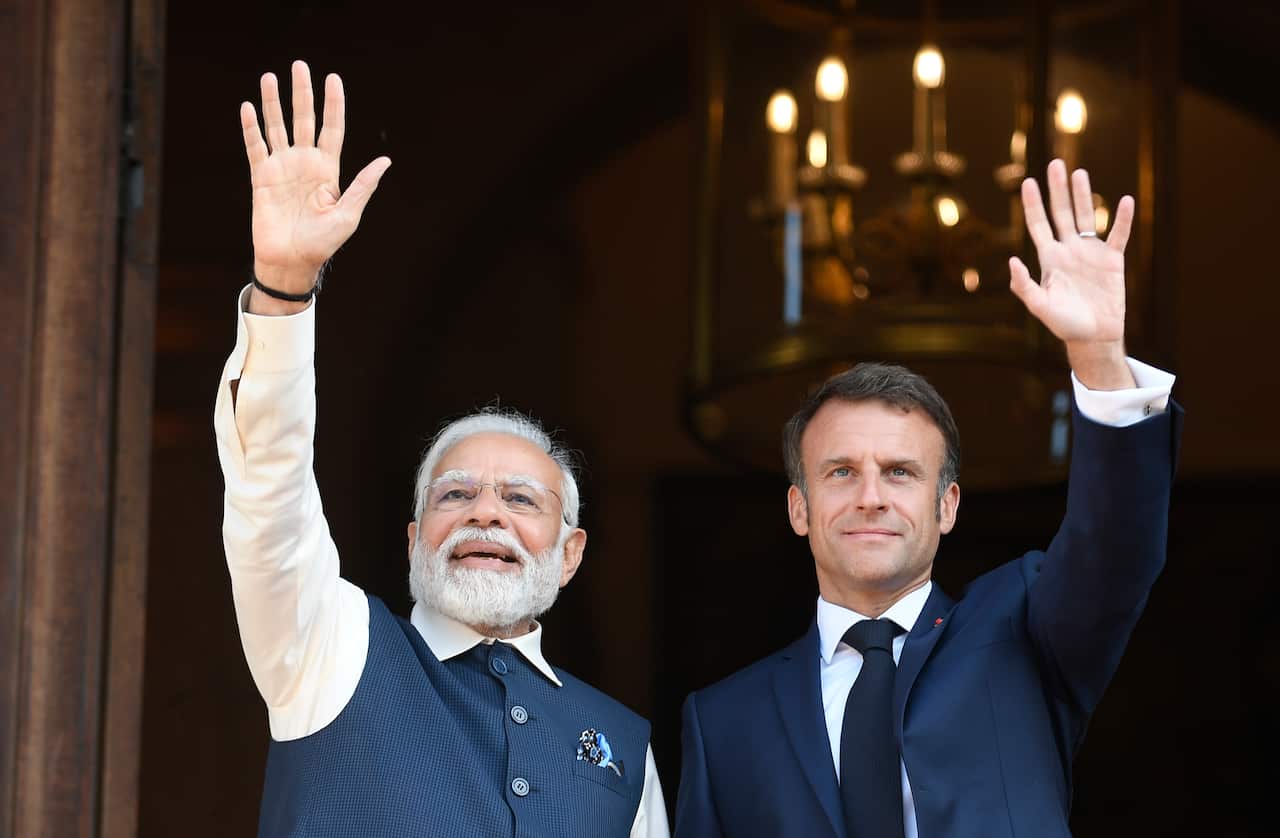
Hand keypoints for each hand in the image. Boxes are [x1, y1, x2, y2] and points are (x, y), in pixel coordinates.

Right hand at [240, 60, 390, 309]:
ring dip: (273, 102)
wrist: (291, 261)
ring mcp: (282, 168)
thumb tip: (385, 161)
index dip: (333, 104)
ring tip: (270, 77)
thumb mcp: (348, 215)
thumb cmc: (323, 243)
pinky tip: (249, 107)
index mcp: (329, 170)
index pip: (332, 129)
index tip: (333, 78)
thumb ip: (363, 186)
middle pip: (304, 120)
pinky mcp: (261, 177)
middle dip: (302, 93)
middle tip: (300, 65)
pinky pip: (255, 147)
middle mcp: (305, 163)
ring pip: (277, 127)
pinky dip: (251, 127)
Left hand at [1010, 159, 1135, 388]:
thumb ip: (1024, 285)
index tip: (1026, 182)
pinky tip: (1124, 201)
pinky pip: (1118, 235)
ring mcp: (1090, 253)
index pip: (1038, 224)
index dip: (1032, 204)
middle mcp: (1068, 250)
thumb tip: (1012, 260)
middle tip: (1055, 163)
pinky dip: (1121, 219)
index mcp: (1049, 258)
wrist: (1092, 337)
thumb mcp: (1039, 306)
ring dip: (1083, 196)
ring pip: (1086, 217)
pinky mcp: (1112, 260)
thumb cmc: (1063, 324)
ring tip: (1079, 173)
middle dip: (1057, 189)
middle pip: (1061, 213)